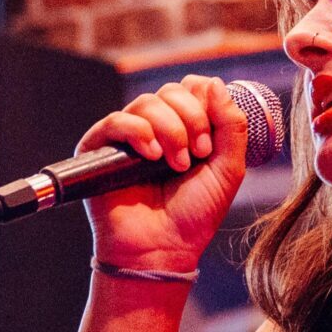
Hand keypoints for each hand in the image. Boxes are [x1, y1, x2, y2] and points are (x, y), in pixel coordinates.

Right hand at [77, 75, 251, 274]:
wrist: (162, 248)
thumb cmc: (193, 215)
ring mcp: (126, 138)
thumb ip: (232, 126)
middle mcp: (154, 128)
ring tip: (175, 164)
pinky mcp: (99, 150)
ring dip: (169, 130)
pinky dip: (138, 132)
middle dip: (191, 119)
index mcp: (184, 128)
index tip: (210, 141)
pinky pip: (116, 121)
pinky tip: (151, 155)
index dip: (204, 103)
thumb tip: (215, 83)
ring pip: (147, 103)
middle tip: (197, 154)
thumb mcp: (228, 169)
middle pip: (171, 91)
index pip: (191, 89)